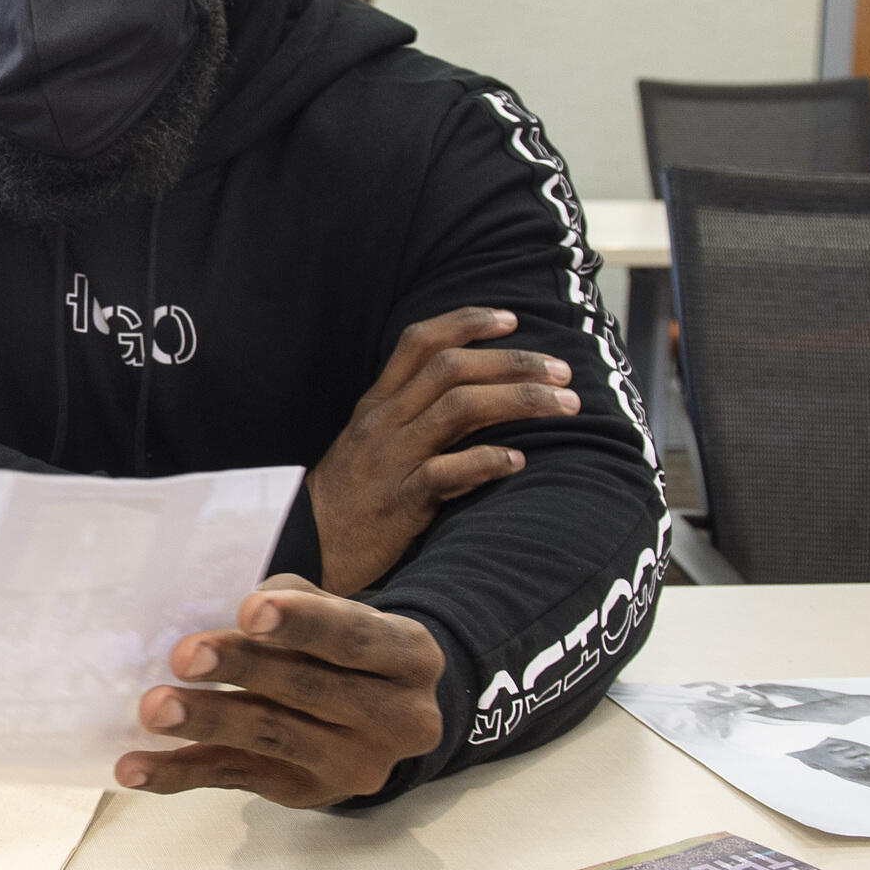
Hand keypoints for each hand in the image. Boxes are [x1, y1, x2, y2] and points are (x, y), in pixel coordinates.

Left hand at [116, 575, 445, 807]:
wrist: (386, 720)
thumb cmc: (347, 649)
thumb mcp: (339, 614)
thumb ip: (292, 608)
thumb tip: (216, 614)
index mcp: (408, 657)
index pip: (354, 637)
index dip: (302, 624)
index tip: (249, 612)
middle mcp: (396, 719)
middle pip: (309, 688)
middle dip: (243, 669)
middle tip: (185, 656)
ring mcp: (353, 765)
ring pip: (271, 737)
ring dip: (207, 721)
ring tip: (155, 709)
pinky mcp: (304, 794)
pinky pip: (235, 778)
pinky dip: (179, 774)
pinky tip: (135, 769)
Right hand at [308, 307, 577, 594]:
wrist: (305, 550)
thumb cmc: (347, 499)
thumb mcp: (367, 444)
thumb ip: (408, 415)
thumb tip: (470, 393)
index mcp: (376, 405)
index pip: (419, 342)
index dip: (467, 322)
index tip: (512, 319)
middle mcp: (383, 423)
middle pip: (451, 368)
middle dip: (514, 362)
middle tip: (562, 372)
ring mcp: (390, 461)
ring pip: (458, 409)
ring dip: (519, 401)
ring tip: (564, 407)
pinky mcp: (399, 503)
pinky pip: (447, 473)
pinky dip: (487, 461)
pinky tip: (519, 461)